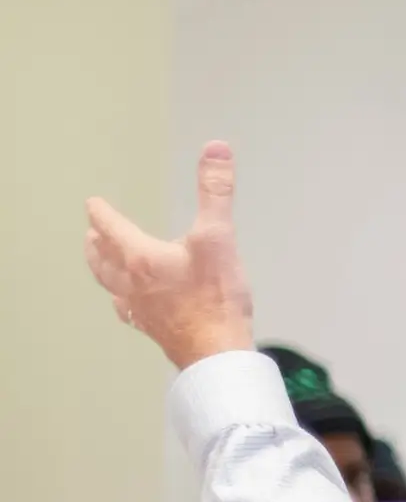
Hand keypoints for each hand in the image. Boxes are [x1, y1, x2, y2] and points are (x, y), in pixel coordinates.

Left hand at [84, 142, 255, 369]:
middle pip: (102, 258)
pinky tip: (127, 304)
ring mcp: (140, 307)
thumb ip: (216, 191)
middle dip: (95, 243)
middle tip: (90, 233)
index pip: (111, 227)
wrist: (217, 351)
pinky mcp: (153, 328)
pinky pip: (127, 310)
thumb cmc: (216, 298)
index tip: (92, 203)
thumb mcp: (219, 236)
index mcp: (141, 257)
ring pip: (110, 284)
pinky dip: (121, 300)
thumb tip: (215, 150)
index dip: (101, 213)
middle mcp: (132, 282)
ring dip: (101, 269)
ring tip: (99, 262)